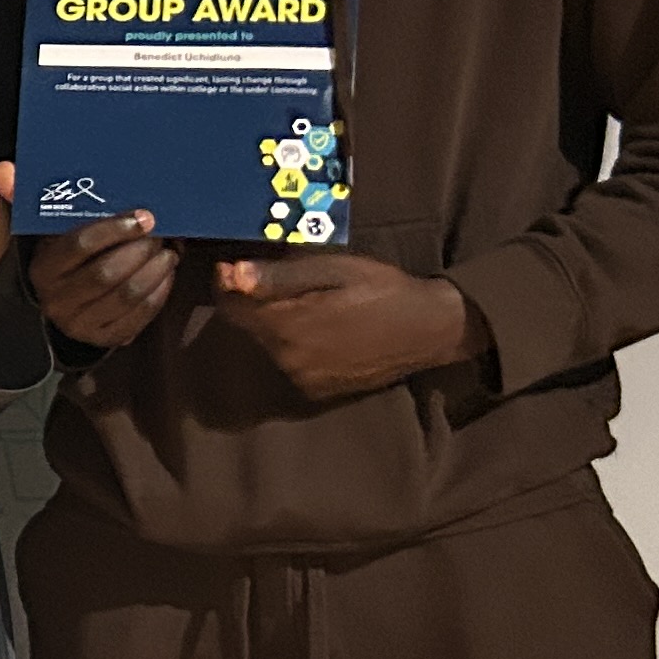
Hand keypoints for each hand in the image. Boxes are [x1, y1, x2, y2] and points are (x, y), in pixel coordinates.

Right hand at [27, 210, 176, 350]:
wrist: (64, 303)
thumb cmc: (73, 261)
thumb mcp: (66, 238)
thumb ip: (91, 222)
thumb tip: (139, 212)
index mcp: (44, 268)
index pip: (80, 245)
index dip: (116, 229)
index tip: (145, 218)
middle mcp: (56, 300)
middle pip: (106, 273)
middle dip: (141, 251)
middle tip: (160, 237)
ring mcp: (79, 324)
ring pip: (126, 296)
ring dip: (155, 271)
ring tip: (169, 254)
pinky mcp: (103, 338)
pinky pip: (138, 316)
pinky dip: (159, 293)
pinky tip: (167, 276)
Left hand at [207, 251, 481, 400]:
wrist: (430, 330)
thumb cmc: (382, 290)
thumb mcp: (334, 270)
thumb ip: (279, 276)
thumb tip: (231, 273)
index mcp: (286, 325)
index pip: (231, 308)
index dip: (229, 285)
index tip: (235, 267)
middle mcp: (286, 358)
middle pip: (251, 327)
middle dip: (257, 304)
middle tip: (286, 282)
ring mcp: (302, 378)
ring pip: (270, 346)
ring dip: (278, 325)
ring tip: (311, 304)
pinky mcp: (318, 391)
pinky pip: (292, 363)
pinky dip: (297, 346)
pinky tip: (324, 331)